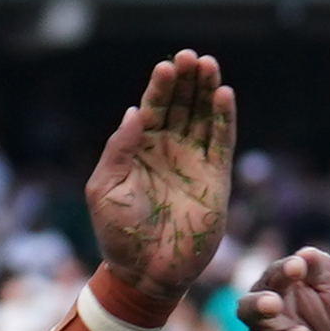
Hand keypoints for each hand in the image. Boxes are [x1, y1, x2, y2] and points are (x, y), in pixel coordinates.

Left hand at [85, 52, 235, 300]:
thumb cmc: (118, 234)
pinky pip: (222, 143)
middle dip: (187, 80)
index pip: (154, 108)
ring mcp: (194, 164)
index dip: (161, 86)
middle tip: (191, 57)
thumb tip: (135, 112)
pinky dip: (225, 119)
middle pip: (182, 105)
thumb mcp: (104, 189)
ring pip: (204, 117)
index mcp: (140, 150)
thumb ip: (118, 150)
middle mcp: (169, 151)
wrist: (144, 273)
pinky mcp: (215, 180)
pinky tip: (224, 95)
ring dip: (207, 91)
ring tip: (209, 66)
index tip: (166, 66)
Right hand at [240, 246, 329, 330]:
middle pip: (246, 311)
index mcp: (274, 291)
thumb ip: (319, 266)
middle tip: (273, 302)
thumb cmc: (324, 313)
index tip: (298, 267)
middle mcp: (265, 320)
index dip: (282, 272)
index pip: (271, 278)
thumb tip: (305, 253)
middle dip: (257, 306)